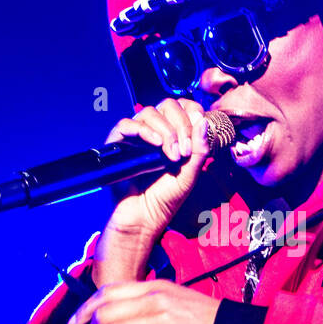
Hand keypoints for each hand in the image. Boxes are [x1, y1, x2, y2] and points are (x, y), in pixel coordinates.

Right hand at [92, 98, 212, 286]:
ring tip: (171, 155)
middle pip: (168, 105)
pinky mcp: (118, 144)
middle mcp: (155, 132)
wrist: (143, 217)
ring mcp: (136, 137)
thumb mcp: (191, 173)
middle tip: (184, 151)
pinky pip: (127, 124)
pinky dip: (143, 130)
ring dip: (166, 131)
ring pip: (149, 112)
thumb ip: (200, 148)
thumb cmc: (165, 199)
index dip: (192, 114)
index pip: (184, 107)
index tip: (197, 135)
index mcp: (174, 135)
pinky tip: (156, 145)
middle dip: (181, 125)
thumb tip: (203, 120)